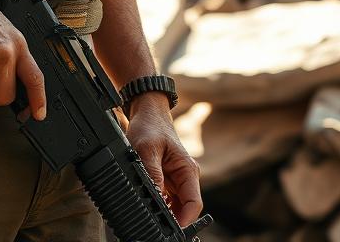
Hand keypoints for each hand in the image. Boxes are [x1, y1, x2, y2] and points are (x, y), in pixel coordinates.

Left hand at [125, 96, 202, 228]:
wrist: (146, 111)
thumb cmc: (150, 126)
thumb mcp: (146, 149)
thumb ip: (152, 174)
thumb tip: (156, 200)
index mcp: (188, 170)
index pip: (193, 204)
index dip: (184, 220)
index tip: (169, 228)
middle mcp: (185, 177)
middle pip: (183, 209)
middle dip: (171, 217)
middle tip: (154, 220)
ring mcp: (175, 180)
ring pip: (173, 206)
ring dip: (162, 210)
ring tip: (148, 209)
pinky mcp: (165, 180)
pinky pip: (164, 198)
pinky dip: (156, 203)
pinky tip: (146, 201)